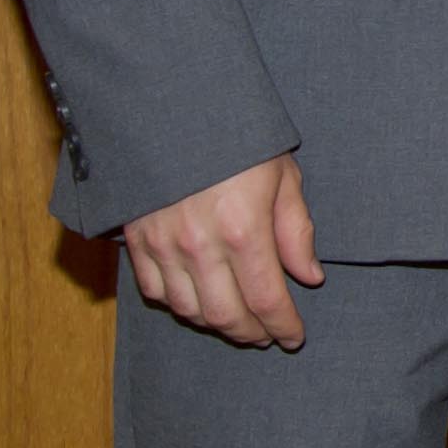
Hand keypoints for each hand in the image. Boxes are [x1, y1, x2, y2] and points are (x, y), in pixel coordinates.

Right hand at [123, 154, 321, 348]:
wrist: (174, 109)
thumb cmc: (239, 138)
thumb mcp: (283, 174)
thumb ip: (296, 230)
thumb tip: (310, 277)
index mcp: (243, 228)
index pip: (267, 299)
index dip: (283, 326)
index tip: (294, 337)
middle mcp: (200, 245)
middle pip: (226, 316)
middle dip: (251, 333)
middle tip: (268, 335)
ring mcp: (163, 245)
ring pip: (190, 311)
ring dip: (217, 325)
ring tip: (239, 322)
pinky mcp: (138, 240)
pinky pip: (156, 292)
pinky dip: (180, 306)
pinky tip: (200, 302)